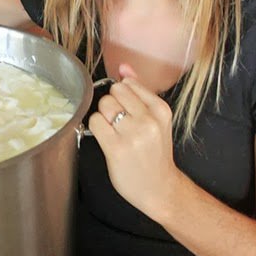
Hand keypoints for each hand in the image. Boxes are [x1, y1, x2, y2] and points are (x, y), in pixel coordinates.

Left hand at [88, 63, 180, 220]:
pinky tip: (106, 138)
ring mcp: (133, 134)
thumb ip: (140, 91)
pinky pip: (95, 122)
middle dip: (111, 104)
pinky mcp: (116, 148)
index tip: (125, 109)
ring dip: (102, 116)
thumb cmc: (155, 153)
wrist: (160, 188)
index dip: (121, 96)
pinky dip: (95, 128)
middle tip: (118, 122)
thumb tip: (123, 67)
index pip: (128, 84)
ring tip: (113, 130)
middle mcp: (149, 120)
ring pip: (103, 105)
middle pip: (114, 92)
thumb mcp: (156, 119)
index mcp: (161, 109)